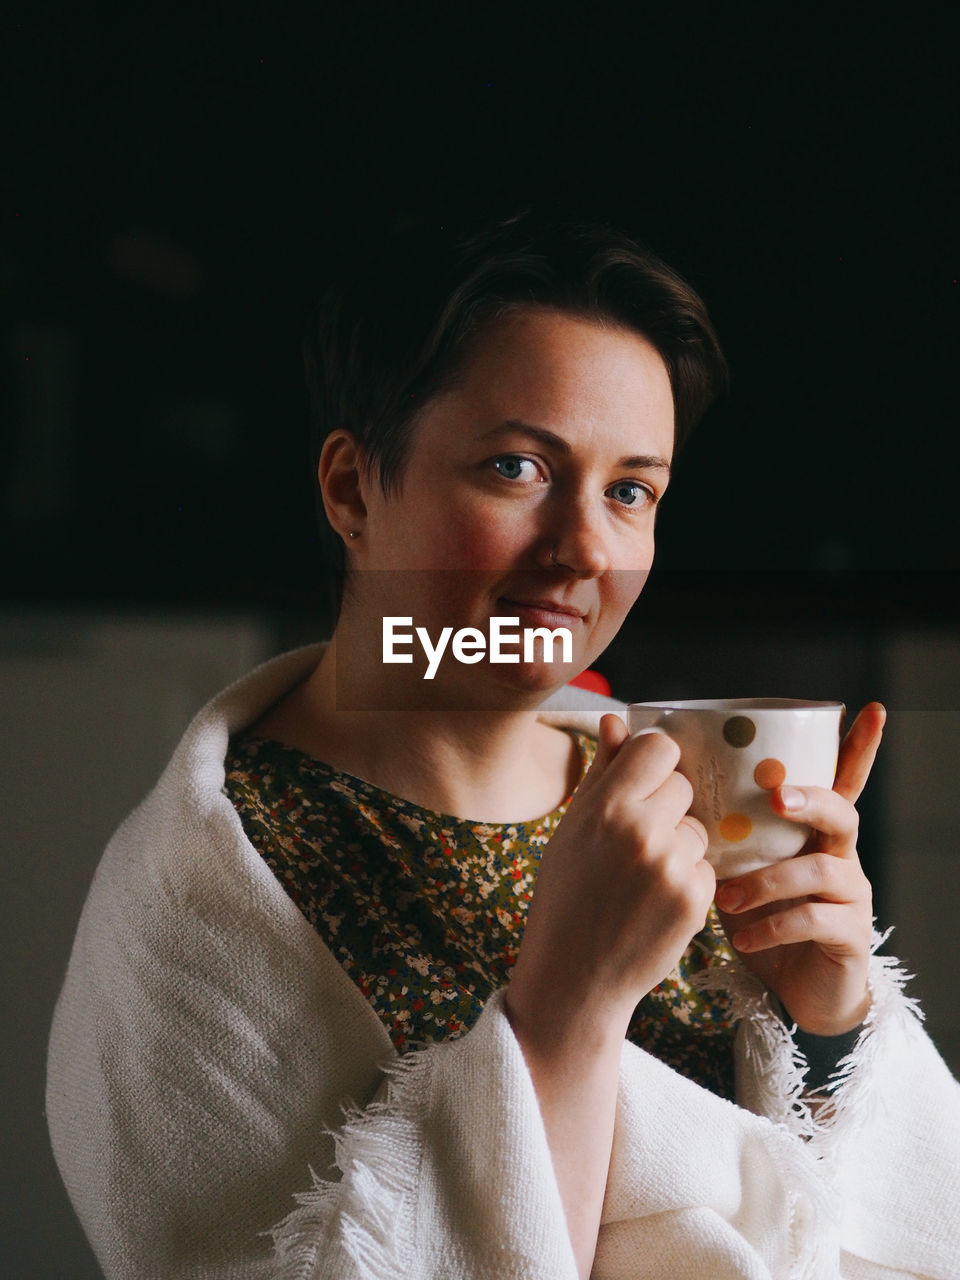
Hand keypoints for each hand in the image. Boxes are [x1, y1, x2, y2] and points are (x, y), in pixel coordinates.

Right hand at [507, 714, 715, 1039]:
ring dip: (680, 845)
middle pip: (683, 786)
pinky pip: (706, 867)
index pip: (659, 748)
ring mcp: (670, 866)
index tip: (646, 780)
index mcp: (606, 806)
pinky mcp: (694, 899)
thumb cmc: (566, 895)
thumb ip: (602, 772)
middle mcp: (640, 830)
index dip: (656, 762)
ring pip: (699, 829)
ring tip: (643, 878)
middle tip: (638, 841)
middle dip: (668, 807)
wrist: (574, 974)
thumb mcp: (572, 829)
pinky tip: (655, 903)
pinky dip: (688, 881)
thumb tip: (616, 720)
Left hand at [714, 702, 885, 1035]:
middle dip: (810, 799)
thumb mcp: (727, 861)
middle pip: (841, 812)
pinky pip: (816, 921)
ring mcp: (850, 896)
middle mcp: (838, 854)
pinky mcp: (849, 936)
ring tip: (725, 896)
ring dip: (769, 880)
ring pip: (822, 870)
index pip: (841, 779)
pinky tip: (742, 937)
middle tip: (775, 798)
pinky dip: (773, 927)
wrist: (786, 990)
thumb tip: (644, 753)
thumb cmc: (755, 914)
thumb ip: (705, 819)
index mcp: (810, 830)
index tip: (872, 709)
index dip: (859, 745)